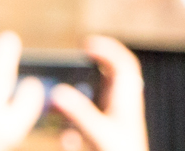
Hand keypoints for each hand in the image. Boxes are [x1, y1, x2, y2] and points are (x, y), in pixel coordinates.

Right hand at [51, 36, 146, 150]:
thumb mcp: (99, 135)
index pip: (124, 66)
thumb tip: (57, 92)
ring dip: (79, 100)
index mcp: (127, 102)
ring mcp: (114, 126)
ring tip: (58, 101)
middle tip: (77, 60)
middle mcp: (122, 110)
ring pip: (99, 104)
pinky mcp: (104, 142)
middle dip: (94, 69)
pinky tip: (65, 140)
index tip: (86, 44)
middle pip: (112, 81)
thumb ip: (78, 114)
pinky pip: (90, 128)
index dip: (108, 50)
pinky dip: (75, 128)